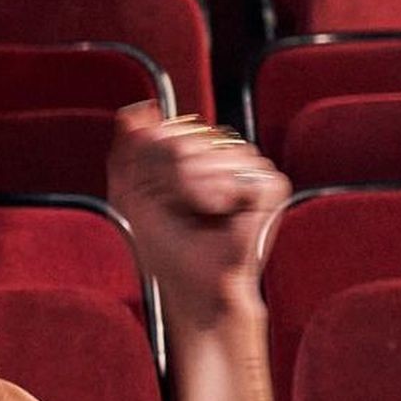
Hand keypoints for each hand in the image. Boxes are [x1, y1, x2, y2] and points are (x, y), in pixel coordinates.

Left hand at [106, 103, 289, 321]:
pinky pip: (237, 169)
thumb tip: (136, 110)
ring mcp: (249, 168)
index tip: (155, 198)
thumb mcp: (131, 196)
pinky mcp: (271, 185)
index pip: (164, 131)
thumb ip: (128, 151)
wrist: (194, 290)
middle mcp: (224, 155)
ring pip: (207, 151)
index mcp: (194, 153)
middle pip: (182, 136)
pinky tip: (219, 213)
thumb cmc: (166, 249)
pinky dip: (218, 193)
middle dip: (167, 178)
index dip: (149, 166)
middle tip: (178, 210)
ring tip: (197, 214)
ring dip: (190, 189)